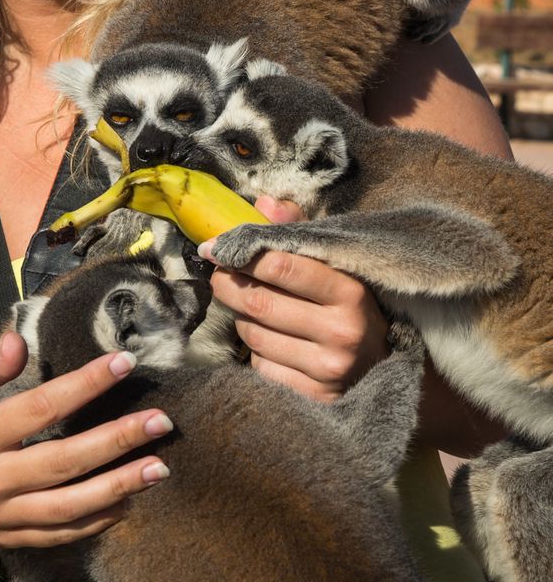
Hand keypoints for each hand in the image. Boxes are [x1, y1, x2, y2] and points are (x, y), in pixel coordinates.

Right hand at [0, 333, 171, 547]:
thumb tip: (19, 339)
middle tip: (160, 421)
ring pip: (68, 507)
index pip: (41, 408)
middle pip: (64, 462)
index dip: (86, 384)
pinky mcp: (9, 537)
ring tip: (159, 466)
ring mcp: (1, 516)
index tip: (124, 363)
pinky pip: (59, 535)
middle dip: (117, 441)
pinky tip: (128, 501)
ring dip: (119, 487)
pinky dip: (96, 522)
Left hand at [204, 195, 388, 401]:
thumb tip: (263, 204)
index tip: (216, 248)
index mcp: (350, 290)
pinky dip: (255, 351)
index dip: (241, 254)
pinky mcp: (314, 397)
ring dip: (240, 318)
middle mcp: (342, 331)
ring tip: (249, 307)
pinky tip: (268, 341)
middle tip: (219, 275)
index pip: (281, 266)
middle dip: (228, 285)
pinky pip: (260, 367)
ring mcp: (328, 369)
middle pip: (258, 302)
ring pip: (254, 334)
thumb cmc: (350, 305)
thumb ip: (301, 231)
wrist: (385, 368)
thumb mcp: (337, 265)